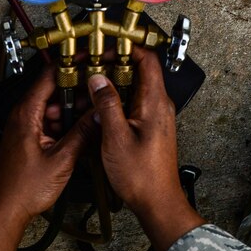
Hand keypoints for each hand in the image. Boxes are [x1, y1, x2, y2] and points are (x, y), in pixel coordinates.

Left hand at [0, 67, 92, 222]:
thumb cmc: (24, 188)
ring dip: (75, 107)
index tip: (90, 57)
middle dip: (78, 87)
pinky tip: (85, 127)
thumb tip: (100, 114)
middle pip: (53, 90)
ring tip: (98, 106)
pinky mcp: (30, 139)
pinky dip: (67, 122)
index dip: (71, 64)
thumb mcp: (61, 159)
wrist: (7, 209)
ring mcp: (26, 127)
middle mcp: (23, 116)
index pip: (49, 75)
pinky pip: (51, 122)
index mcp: (26, 114)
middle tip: (101, 84)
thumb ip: (83, 133)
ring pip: (54, 107)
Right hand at [88, 46, 203, 250]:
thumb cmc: (142, 176)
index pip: (147, 59)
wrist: (157, 202)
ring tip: (91, 87)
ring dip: (112, 84)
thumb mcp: (116, 137)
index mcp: (155, 102)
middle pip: (138, 71)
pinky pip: (132, 104)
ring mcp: (155, 117)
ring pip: (133, 88)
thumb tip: (98, 79)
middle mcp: (159, 106)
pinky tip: (99, 109)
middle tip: (91, 67)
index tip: (104, 50)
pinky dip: (116, 101)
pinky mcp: (149, 128)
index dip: (125, 48)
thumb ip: (106, 104)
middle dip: (113, 65)